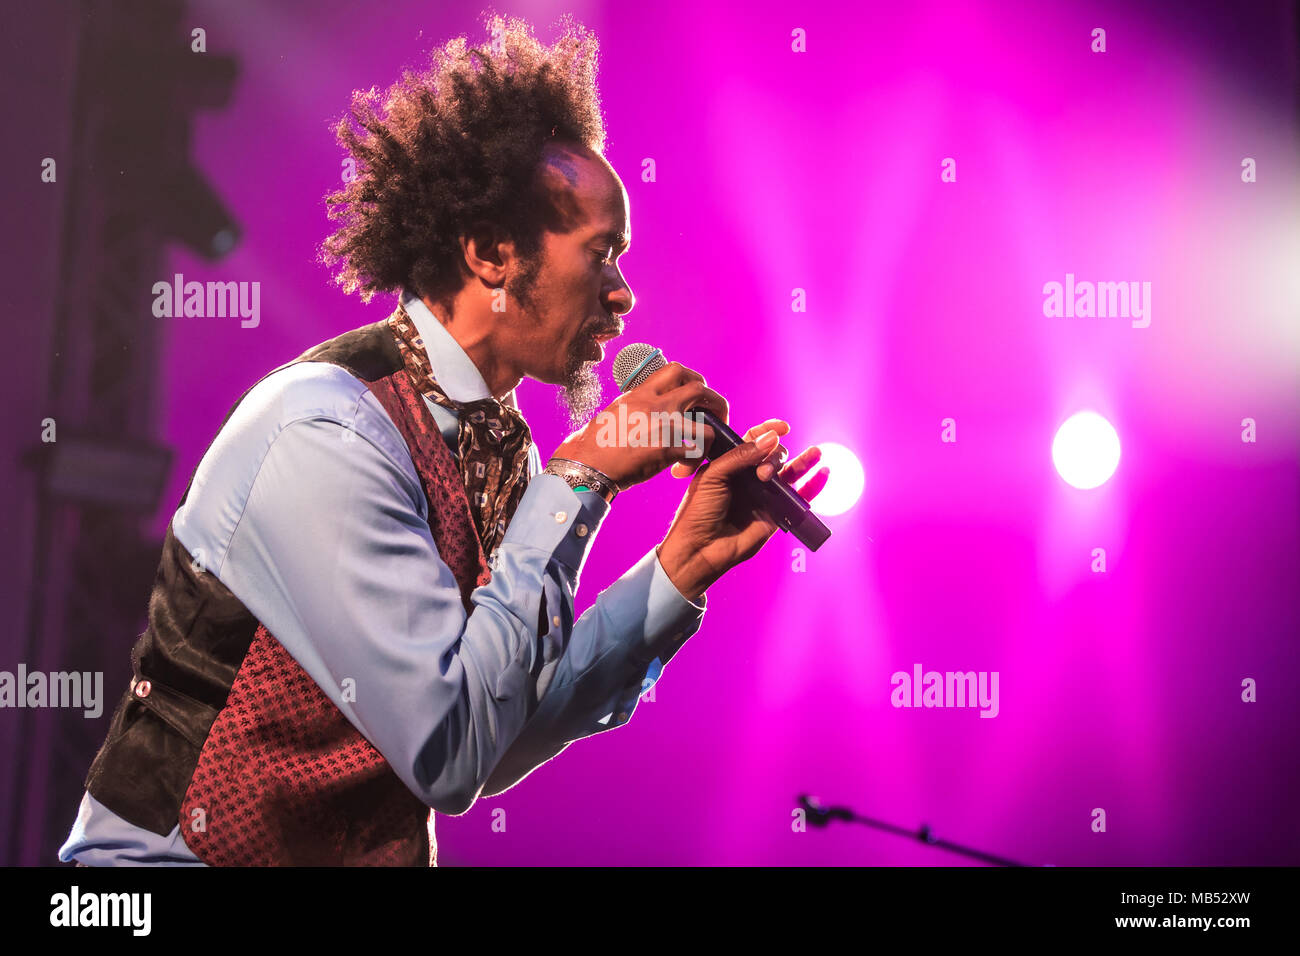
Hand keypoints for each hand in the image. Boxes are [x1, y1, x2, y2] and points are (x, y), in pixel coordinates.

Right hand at [549, 362, 727, 488]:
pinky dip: (695, 460)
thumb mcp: (615, 411)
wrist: (584, 464)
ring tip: (704, 446)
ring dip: (711, 433)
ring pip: (707, 419)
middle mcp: (654, 403)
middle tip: (714, 418)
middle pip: (698, 387)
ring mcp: (663, 424)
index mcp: (640, 393)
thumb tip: (652, 410)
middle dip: (713, 401)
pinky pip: (697, 449)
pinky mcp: (666, 448)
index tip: (694, 398)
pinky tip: (681, 470)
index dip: (692, 380)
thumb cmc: (593, 444)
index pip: (675, 370)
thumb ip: (637, 406)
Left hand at [657, 419, 829, 601]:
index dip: (768, 430)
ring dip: (803, 461)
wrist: (700, 548)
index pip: (753, 440)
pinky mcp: (775, 514)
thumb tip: (772, 439)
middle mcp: (748, 477)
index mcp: (730, 463)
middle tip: (762, 475)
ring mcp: (763, 495)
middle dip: (774, 458)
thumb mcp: (714, 476)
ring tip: (814, 453)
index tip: (781, 427)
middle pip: (773, 454)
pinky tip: (823, 473)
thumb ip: (741, 456)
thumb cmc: (698, 511)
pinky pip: (798, 497)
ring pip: (789, 472)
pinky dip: (813, 485)